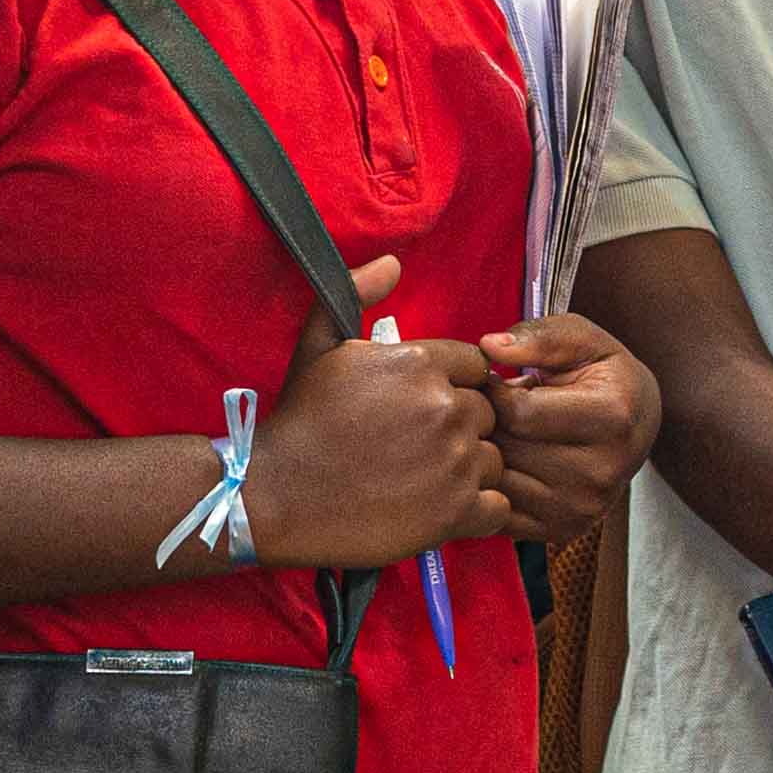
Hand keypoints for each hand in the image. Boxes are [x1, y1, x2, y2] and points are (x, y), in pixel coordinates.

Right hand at [247, 259, 507, 567]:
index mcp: (420, 362)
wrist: (274, 495)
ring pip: (493, 458)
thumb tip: (391, 261)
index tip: (424, 409)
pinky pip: (497, 507)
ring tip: (426, 480)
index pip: (475, 367)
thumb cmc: (298, 420)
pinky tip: (443, 507)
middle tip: (420, 448)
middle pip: (487, 412)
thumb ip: (357, 293)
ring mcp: (453, 461)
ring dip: (470, 469)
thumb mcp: (318, 344)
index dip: (454, 386)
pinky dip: (479, 510)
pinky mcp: (454, 511)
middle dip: (461, 427)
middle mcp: (445, 407)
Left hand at [478, 312, 655, 544]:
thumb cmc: (604, 375)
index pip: (518, 413)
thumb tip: (488, 346)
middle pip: (507, 450)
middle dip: (488, 424)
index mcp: (612, 418)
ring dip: (489, 456)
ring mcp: (584, 508)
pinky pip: (501, 512)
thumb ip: (540, 337)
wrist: (637, 424)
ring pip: (499, 483)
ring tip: (503, 433)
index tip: (496, 381)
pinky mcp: (565, 530)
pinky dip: (493, 487)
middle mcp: (602, 472)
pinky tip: (507, 461)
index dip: (494, 391)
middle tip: (493, 408)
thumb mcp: (583, 340)